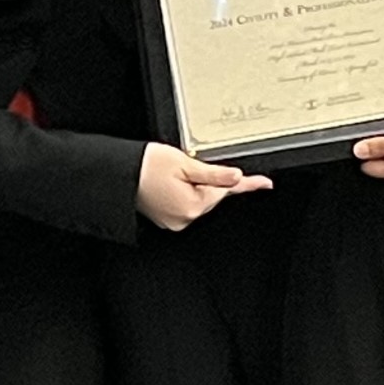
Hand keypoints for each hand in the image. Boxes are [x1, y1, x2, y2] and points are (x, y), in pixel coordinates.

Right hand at [135, 142, 270, 229]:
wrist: (118, 175)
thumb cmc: (145, 166)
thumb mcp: (185, 163)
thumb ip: (214, 174)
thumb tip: (236, 177)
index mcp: (193, 205)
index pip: (227, 191)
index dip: (247, 184)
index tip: (265, 183)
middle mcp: (184, 218)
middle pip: (211, 196)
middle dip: (209, 180)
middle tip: (189, 165)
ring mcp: (174, 220)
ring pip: (198, 200)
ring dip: (195, 186)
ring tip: (173, 172)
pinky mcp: (166, 218)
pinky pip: (184, 204)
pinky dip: (184, 192)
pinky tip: (170, 181)